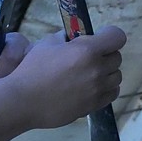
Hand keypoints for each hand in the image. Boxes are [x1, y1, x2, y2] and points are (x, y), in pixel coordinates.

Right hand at [7, 24, 125, 128]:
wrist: (24, 100)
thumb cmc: (32, 69)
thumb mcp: (47, 44)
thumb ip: (66, 38)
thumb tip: (74, 37)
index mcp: (87, 51)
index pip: (117, 37)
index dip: (109, 34)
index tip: (99, 37)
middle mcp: (97, 70)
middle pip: (117, 57)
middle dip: (105, 54)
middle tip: (87, 57)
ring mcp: (98, 89)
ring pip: (116, 76)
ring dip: (106, 72)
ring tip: (89, 73)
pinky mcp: (95, 105)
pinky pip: (112, 93)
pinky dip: (105, 88)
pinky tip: (91, 86)